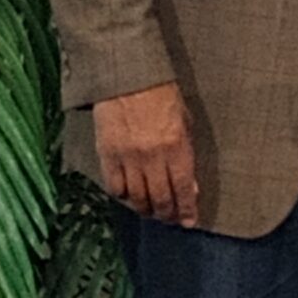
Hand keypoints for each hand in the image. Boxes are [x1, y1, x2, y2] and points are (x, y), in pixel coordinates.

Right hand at [95, 82, 199, 226]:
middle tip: (170, 219)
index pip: (184, 188)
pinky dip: (124, 196)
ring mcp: (128, 157)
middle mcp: (153, 156)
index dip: (187, 209)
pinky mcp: (107, 154)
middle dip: (167, 214)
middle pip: (160, 198)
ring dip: (146, 209)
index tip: (189, 221)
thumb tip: (191, 186)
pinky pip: (115, 187)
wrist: (127, 76)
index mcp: (176, 146)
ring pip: (137, 198)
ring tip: (151, 211)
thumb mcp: (185, 121)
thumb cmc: (161, 95)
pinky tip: (130, 195)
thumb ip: (187, 154)